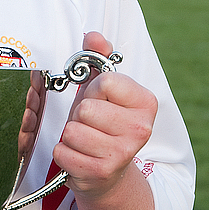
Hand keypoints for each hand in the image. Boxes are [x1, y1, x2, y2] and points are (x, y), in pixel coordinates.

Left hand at [53, 31, 156, 201]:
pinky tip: (79, 155)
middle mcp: (140, 129)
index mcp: (145, 103)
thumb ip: (98, 58)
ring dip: (70, 135)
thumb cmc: (103, 123)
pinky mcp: (101, 173)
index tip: (100, 100)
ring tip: (84, 139)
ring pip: (72, 131)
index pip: (105, 82)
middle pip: (86, 109)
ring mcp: (122, 153)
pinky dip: (64, 153)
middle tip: (90, 123)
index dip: (93, 89)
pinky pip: (63, 152)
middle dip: (79, 115)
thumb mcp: (103, 89)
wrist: (108, 171)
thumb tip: (93, 36)